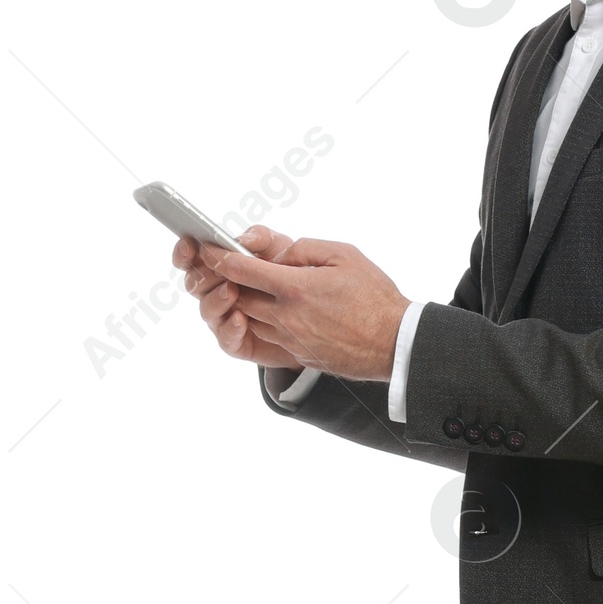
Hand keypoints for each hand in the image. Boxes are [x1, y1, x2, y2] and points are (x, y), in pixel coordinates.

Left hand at [174, 226, 407, 380]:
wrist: (394, 343)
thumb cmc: (374, 296)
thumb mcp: (343, 255)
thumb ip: (303, 249)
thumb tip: (277, 255)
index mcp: (295, 288)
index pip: (241, 270)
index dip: (218, 257)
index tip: (208, 249)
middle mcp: (286, 316)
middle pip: (237, 297)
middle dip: (227, 281)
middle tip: (228, 268)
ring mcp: (290, 339)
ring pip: (249, 319)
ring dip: (245, 303)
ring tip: (254, 289)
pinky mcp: (297, 355)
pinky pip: (268, 336)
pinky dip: (264, 322)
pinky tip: (278, 311)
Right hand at [175, 224, 301, 369]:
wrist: (310, 312)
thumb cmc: (288, 274)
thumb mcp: (278, 249)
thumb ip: (259, 238)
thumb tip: (240, 240)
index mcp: (218, 268)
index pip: (191, 260)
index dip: (184, 253)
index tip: (189, 245)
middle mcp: (215, 293)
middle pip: (194, 284)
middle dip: (203, 275)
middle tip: (218, 269)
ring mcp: (223, 318)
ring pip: (207, 310)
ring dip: (217, 299)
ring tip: (232, 290)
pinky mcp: (237, 342)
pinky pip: (226, 338)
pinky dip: (231, 328)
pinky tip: (241, 318)